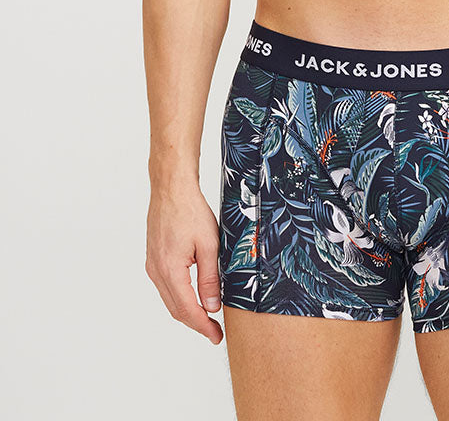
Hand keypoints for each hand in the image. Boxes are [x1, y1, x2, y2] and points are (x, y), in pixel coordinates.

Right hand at [145, 180, 223, 343]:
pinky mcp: (154, 259)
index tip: (216, 337)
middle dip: (196, 323)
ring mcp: (153, 265)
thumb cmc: (190, 211)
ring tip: (208, 318)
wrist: (171, 189)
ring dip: (187, 312)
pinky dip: (180, 297)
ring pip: (170, 299)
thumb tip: (211, 307)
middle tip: (215, 333)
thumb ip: (210, 278)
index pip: (187, 309)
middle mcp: (157, 271)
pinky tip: (193, 297)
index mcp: (170, 270)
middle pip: (176, 309)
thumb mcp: (209, 244)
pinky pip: (166, 287)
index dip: (203, 327)